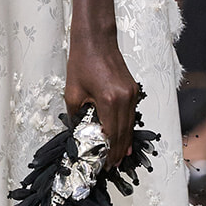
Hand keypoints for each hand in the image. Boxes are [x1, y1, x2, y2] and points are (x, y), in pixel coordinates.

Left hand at [65, 29, 140, 168]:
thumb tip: (79, 131)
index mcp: (109, 100)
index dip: (109, 152)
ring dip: (125, 142)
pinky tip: (125, 137)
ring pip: (130, 124)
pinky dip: (128, 128)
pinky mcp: (133, 90)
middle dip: (118, 151)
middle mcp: (125, 98)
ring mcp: (132, 94)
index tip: (105, 163)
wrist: (96, 40)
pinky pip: (132, 114)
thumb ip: (77, 115)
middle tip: (113, 165)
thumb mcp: (72, 93)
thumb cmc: (82, 62)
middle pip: (124, 133)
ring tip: (119, 157)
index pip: (111, 134)